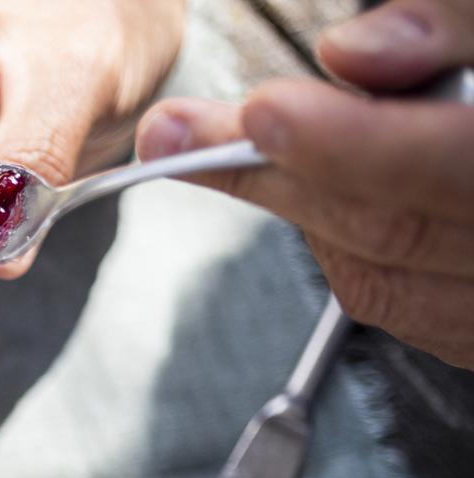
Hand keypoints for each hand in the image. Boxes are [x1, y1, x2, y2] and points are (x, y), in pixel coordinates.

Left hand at [136, 0, 473, 368]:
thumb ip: (461, 25)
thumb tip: (357, 55)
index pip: (457, 168)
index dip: (356, 143)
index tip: (264, 113)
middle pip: (401, 227)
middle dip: (278, 174)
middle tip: (178, 130)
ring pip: (388, 276)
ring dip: (298, 209)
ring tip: (221, 147)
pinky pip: (407, 304)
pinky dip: (346, 245)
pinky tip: (310, 193)